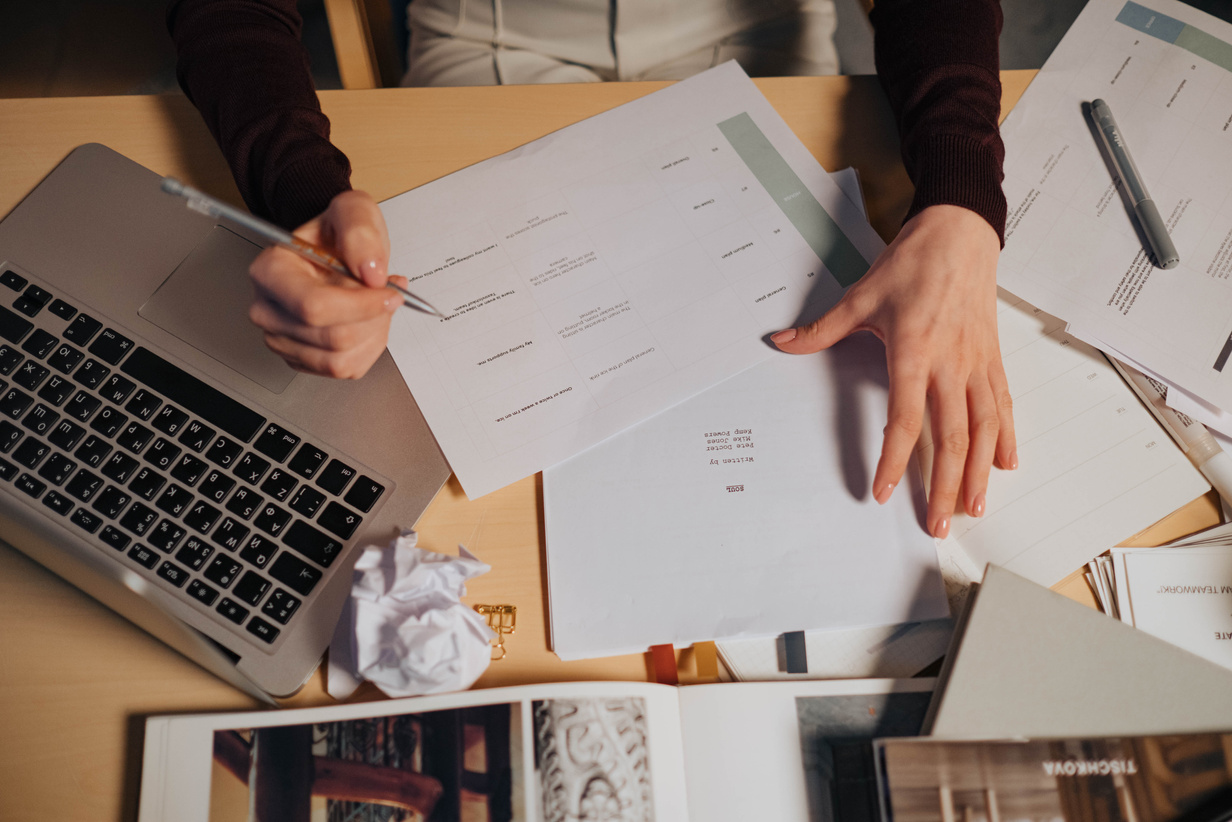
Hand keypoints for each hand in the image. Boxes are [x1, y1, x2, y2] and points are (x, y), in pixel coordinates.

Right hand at [248, 190, 403, 378]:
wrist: (332, 248)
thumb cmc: (335, 233)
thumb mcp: (353, 211)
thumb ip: (360, 232)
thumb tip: (371, 271)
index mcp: (270, 271)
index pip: (314, 307)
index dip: (361, 306)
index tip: (389, 293)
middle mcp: (268, 309)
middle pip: (332, 339)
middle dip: (373, 318)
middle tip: (386, 293)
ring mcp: (282, 338)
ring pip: (341, 360)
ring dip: (374, 334)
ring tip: (376, 304)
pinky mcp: (302, 359)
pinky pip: (347, 369)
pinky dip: (369, 347)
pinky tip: (368, 321)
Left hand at [770, 205, 1015, 537]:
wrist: (960, 232)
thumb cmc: (914, 262)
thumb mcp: (861, 295)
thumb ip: (822, 329)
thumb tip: (782, 342)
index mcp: (913, 350)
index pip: (904, 417)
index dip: (893, 458)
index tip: (881, 490)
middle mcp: (950, 362)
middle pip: (951, 436)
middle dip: (942, 485)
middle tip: (936, 523)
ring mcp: (976, 363)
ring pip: (984, 428)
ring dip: (979, 472)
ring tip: (973, 507)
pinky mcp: (993, 358)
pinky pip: (1003, 405)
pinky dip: (1006, 437)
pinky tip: (1006, 465)